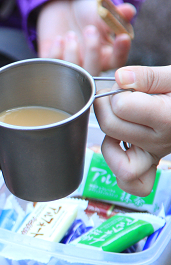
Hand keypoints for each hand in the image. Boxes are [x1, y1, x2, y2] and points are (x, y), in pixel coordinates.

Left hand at [37, 0, 135, 75]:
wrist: (62, 10)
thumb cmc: (86, 14)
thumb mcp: (101, 12)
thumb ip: (114, 15)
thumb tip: (128, 12)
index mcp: (106, 55)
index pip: (117, 61)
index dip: (121, 52)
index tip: (122, 37)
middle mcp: (89, 65)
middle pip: (93, 72)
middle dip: (92, 50)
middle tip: (89, 29)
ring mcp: (70, 67)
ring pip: (73, 72)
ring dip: (72, 51)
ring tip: (71, 34)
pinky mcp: (52, 65)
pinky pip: (54, 66)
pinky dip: (56, 52)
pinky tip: (59, 39)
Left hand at [94, 65, 170, 195]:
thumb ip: (149, 77)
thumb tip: (120, 78)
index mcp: (169, 118)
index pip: (122, 107)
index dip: (117, 91)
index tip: (126, 84)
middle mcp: (161, 141)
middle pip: (111, 127)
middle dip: (105, 106)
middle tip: (116, 96)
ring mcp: (154, 155)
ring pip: (113, 158)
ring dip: (107, 136)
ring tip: (119, 119)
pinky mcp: (150, 162)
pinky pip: (129, 182)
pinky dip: (116, 164)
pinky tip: (117, 143)